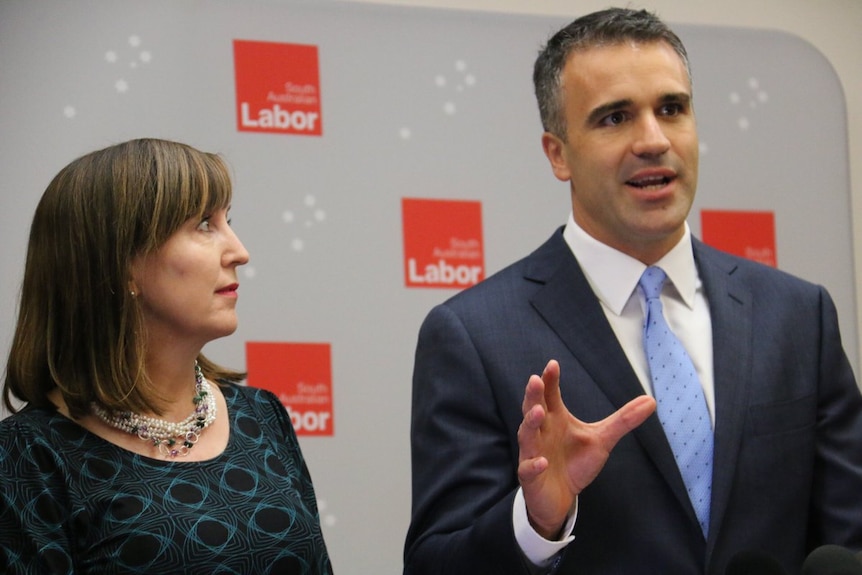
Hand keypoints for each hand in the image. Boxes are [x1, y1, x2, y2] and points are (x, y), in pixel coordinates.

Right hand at [517, 359, 655, 538]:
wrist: (561, 498)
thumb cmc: (576, 463)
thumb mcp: (602, 439)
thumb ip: (623, 420)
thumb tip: (651, 400)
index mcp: (555, 418)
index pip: (550, 395)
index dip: (550, 380)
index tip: (553, 364)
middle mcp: (541, 432)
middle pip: (532, 409)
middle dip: (533, 395)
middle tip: (535, 380)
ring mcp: (533, 452)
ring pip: (526, 434)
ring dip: (530, 423)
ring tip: (538, 412)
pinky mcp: (531, 476)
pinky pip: (529, 468)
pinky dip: (534, 465)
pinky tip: (542, 461)